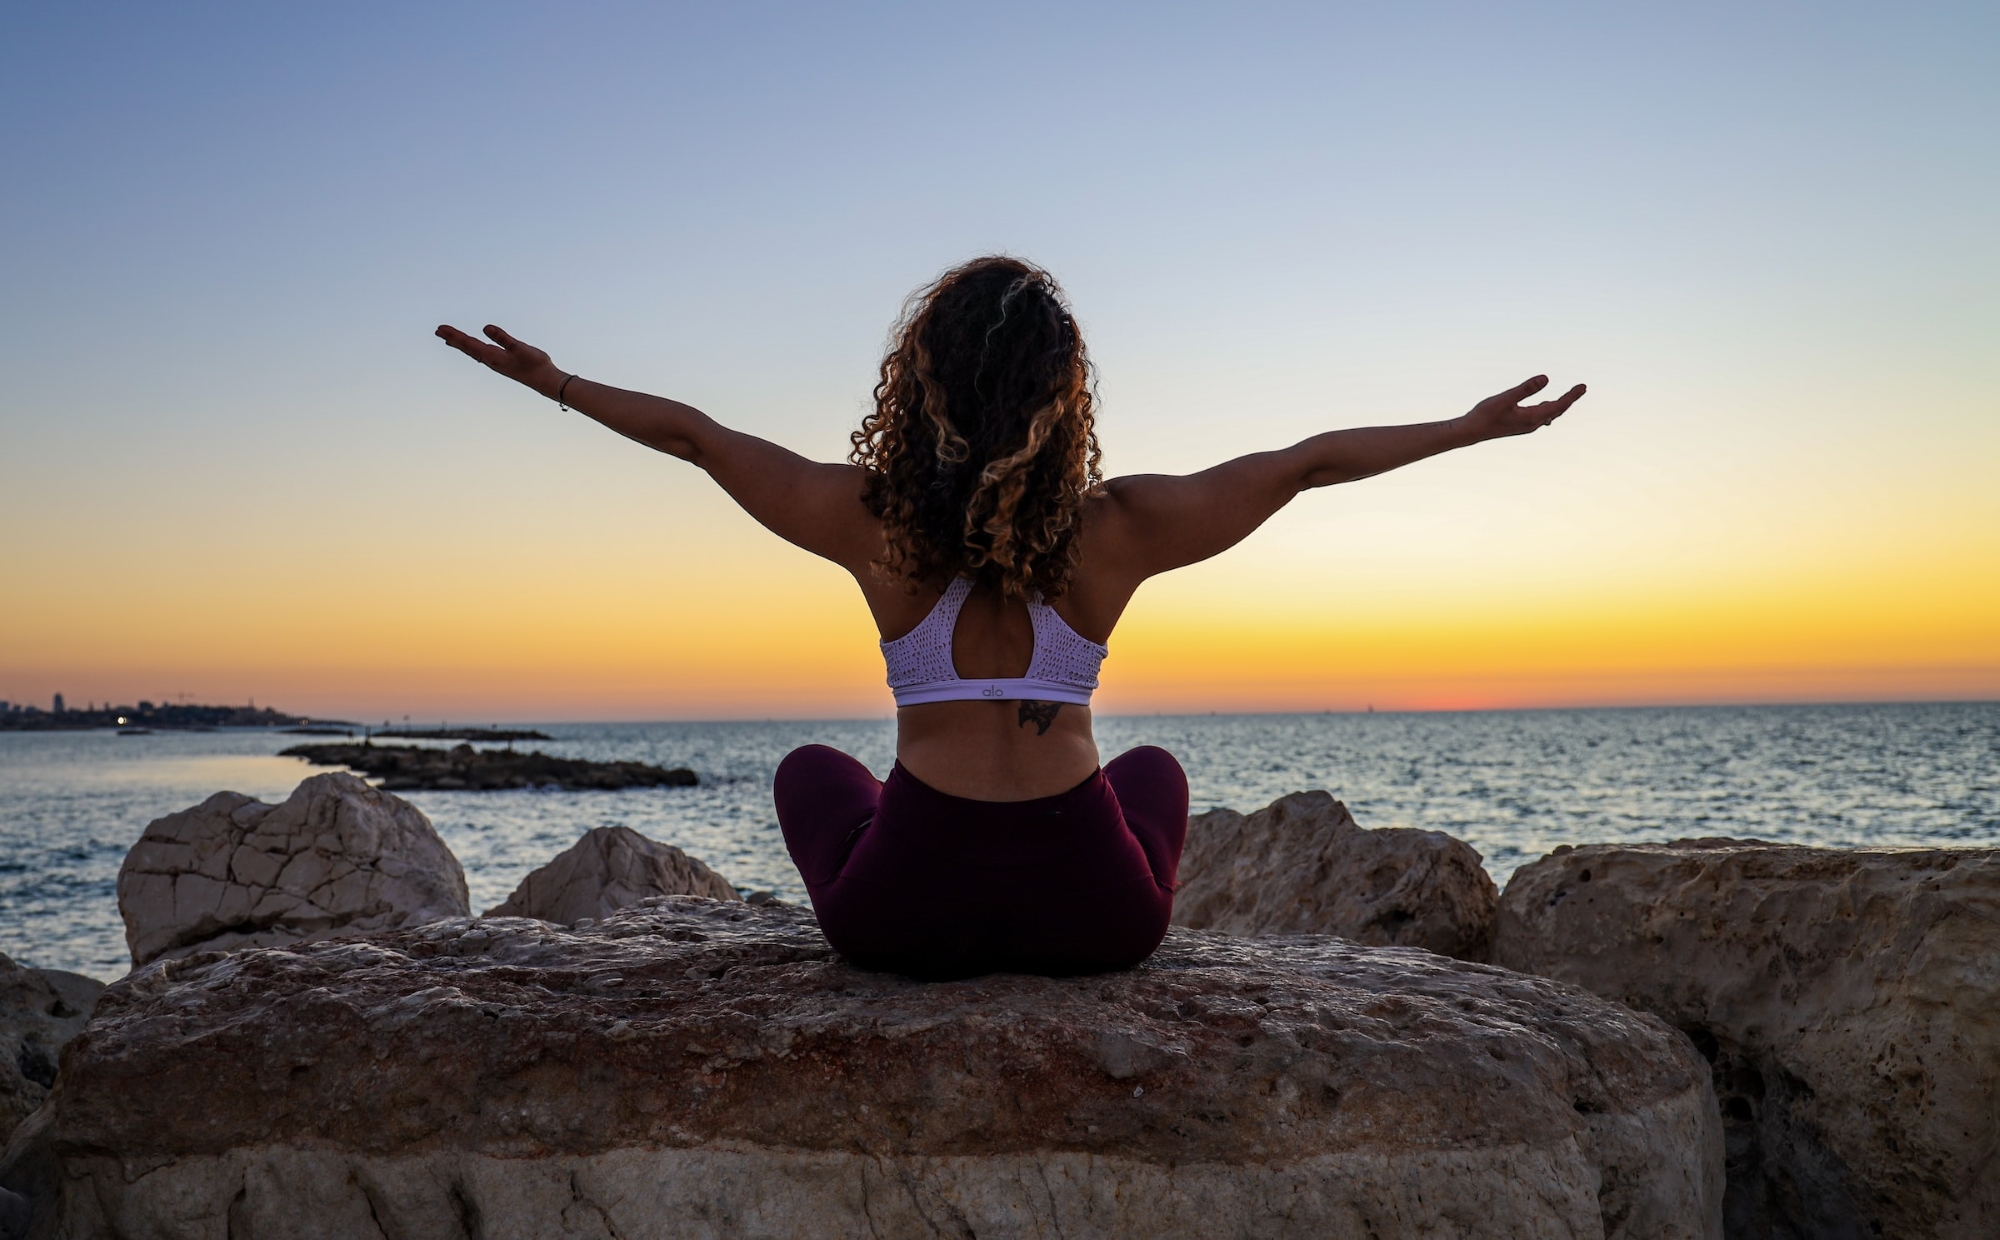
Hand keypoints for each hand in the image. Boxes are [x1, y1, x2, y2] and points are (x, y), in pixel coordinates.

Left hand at [434, 323, 563, 395]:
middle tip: (438, 331)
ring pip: (473, 352)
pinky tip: (473, 349)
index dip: (454, 335)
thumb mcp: (519, 347)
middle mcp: (490, 360)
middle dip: (452, 339)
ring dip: (461, 344)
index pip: (468, 343)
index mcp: (492, 356)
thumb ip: (502, 337)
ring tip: (449, 340)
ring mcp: (496, 363)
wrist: (545, 380)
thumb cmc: (534, 363)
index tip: (440, 329)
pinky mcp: (502, 364)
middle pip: (467, 348)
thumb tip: (485, 327)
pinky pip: (481, 354)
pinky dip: (472, 349)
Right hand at [1463, 375, 1586, 439]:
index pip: (1558, 405)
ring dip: (1559, 405)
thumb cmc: (1486, 415)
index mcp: (1532, 417)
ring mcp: (1525, 426)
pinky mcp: (1518, 425)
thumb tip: (1547, 378)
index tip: (1583, 386)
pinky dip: (1547, 408)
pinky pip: (1539, 416)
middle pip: (1557, 410)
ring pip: (1548, 414)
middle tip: (1581, 388)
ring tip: (1569, 396)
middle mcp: (1532, 424)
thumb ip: (1526, 388)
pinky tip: (1545, 405)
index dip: (1572, 395)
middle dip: (1569, 399)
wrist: (1471, 432)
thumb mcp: (1507, 398)